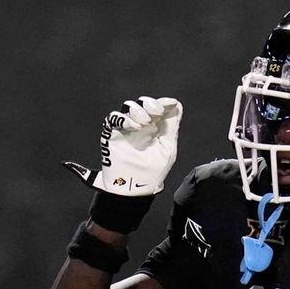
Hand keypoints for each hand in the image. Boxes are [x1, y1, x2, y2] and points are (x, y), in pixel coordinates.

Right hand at [63, 97, 182, 195]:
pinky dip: (125, 118)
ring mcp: (127, 128)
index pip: (158, 107)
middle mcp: (141, 124)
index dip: (164, 102)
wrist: (136, 186)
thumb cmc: (153, 170)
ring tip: (144, 124)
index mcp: (156, 127)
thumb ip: (171, 126)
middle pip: (143, 102)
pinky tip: (134, 127)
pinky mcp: (112, 132)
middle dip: (151, 103)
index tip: (171, 103)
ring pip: (129, 106)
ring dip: (139, 111)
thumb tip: (177, 105)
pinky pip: (114, 117)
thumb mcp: (168, 147)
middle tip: (157, 113)